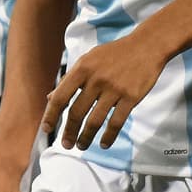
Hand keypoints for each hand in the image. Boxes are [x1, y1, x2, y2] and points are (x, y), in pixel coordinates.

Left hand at [39, 31, 168, 150]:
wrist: (145, 46)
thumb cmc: (113, 54)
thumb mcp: (88, 60)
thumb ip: (70, 79)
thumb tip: (51, 98)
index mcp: (82, 69)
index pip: (61, 97)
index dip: (51, 115)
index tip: (46, 129)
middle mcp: (96, 79)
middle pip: (76, 112)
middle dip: (69, 132)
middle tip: (66, 144)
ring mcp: (114, 89)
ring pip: (95, 121)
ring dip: (86, 137)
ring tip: (81, 146)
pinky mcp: (131, 97)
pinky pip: (116, 122)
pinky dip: (108, 136)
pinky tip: (103, 144)